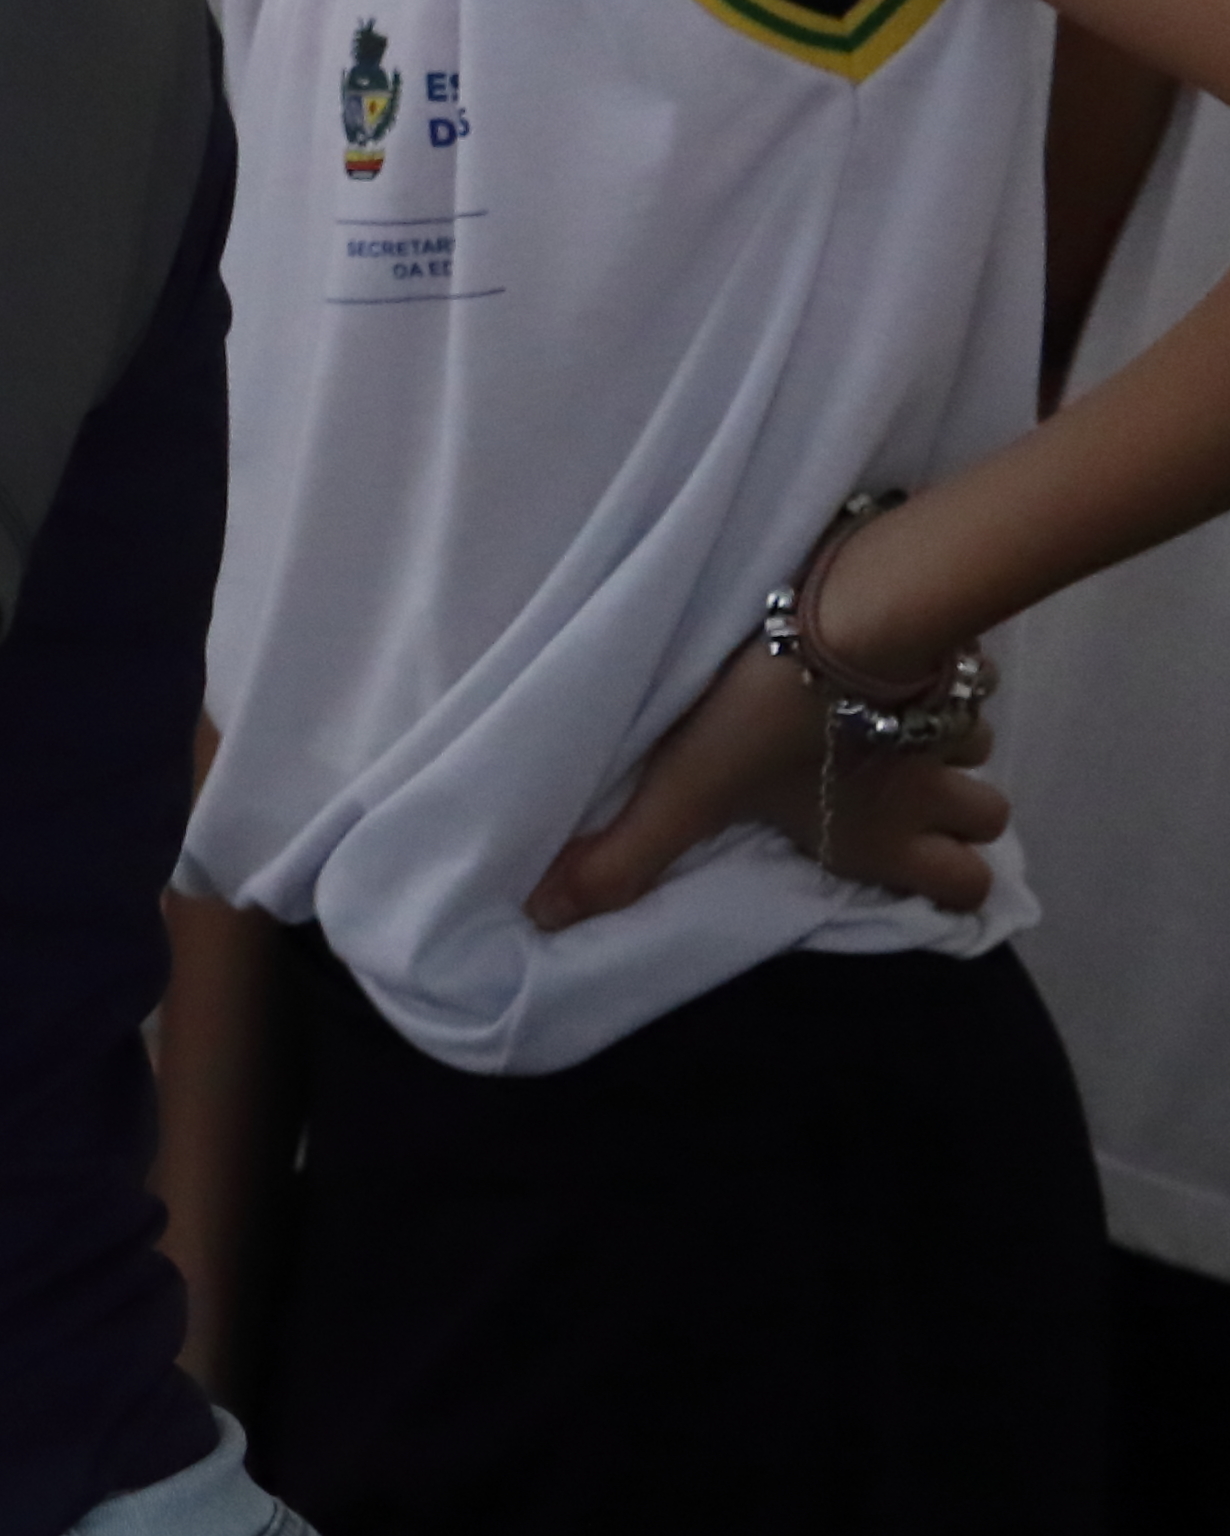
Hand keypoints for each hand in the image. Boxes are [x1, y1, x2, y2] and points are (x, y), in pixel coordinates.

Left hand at [530, 647, 1009, 928]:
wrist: (836, 616)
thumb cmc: (764, 717)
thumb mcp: (685, 792)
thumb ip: (624, 856)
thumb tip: (547, 919)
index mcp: (880, 835)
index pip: (964, 889)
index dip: (948, 883)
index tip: (913, 867)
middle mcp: (930, 789)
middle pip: (988, 824)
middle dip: (957, 815)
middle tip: (897, 792)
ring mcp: (952, 720)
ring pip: (977, 746)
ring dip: (937, 738)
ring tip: (876, 717)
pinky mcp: (953, 653)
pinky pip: (967, 673)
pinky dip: (937, 672)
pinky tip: (890, 655)